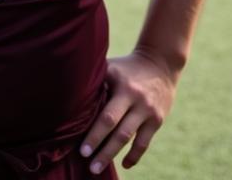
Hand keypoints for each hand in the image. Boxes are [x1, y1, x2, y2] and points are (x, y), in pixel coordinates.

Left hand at [80, 51, 178, 173]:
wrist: (160, 63)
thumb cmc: (127, 68)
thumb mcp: (112, 68)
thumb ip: (97, 81)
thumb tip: (71, 98)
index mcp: (121, 83)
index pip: (106, 112)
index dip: (93, 132)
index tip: (81, 148)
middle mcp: (135, 97)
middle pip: (115, 127)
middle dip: (99, 145)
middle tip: (86, 160)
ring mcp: (147, 109)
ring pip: (128, 137)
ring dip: (111, 155)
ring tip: (96, 169)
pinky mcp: (157, 119)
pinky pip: (144, 143)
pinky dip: (134, 156)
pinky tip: (124, 164)